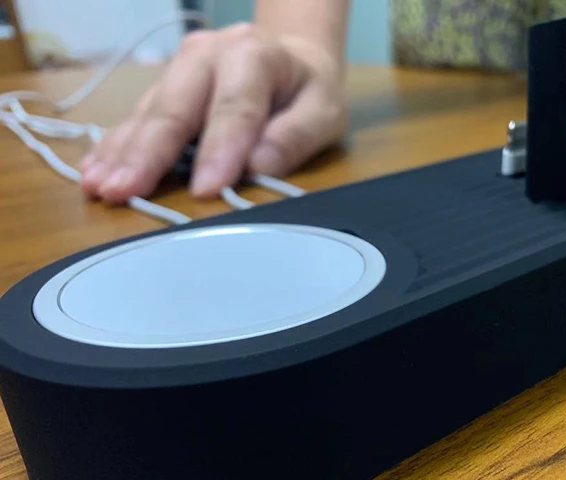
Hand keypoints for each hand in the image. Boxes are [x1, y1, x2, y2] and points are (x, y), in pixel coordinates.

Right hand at [80, 24, 347, 202]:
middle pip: (175, 107)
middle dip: (149, 154)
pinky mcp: (164, 85)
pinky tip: (93, 170)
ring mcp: (180, 67)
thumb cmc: (308, 91)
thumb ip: (295, 137)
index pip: (235, 108)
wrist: (293, 57)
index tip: (205, 191)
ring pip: (148, 112)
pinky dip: (115, 146)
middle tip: (125, 192)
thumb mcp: (324, 112)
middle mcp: (208, 54)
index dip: (219, 150)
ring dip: (121, 153)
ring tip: (99, 187)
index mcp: (254, 55)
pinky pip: (137, 117)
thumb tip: (258, 166)